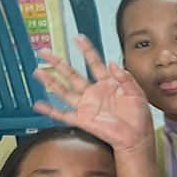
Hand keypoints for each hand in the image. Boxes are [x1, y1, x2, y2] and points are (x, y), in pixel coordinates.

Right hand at [32, 35, 153, 153]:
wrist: (136, 137)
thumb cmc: (139, 117)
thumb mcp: (136, 93)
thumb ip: (125, 78)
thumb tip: (113, 63)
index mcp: (108, 84)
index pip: (94, 63)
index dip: (86, 50)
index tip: (78, 38)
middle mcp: (94, 93)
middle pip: (72, 74)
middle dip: (58, 63)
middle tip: (45, 53)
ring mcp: (86, 105)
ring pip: (64, 91)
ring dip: (50, 82)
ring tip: (38, 71)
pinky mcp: (82, 119)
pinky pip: (63, 114)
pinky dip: (50, 110)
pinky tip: (39, 104)